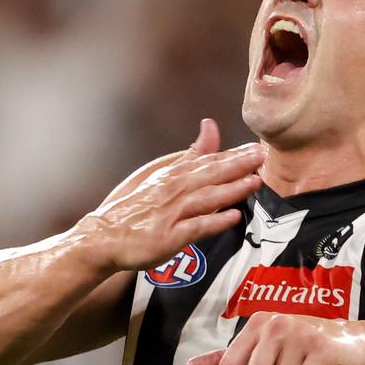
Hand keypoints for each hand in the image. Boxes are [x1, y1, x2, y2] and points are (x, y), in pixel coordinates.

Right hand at [77, 119, 264, 272]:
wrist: (103, 236)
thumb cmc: (132, 208)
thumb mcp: (158, 174)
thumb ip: (188, 154)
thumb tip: (210, 126)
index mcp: (171, 175)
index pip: (207, 161)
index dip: (233, 155)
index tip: (255, 148)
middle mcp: (172, 191)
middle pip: (209, 175)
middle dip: (237, 165)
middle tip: (261, 156)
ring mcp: (170, 214)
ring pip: (205, 198)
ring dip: (231, 189)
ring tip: (254, 182)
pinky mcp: (168, 237)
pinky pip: (194, 227)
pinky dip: (213, 221)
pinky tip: (232, 217)